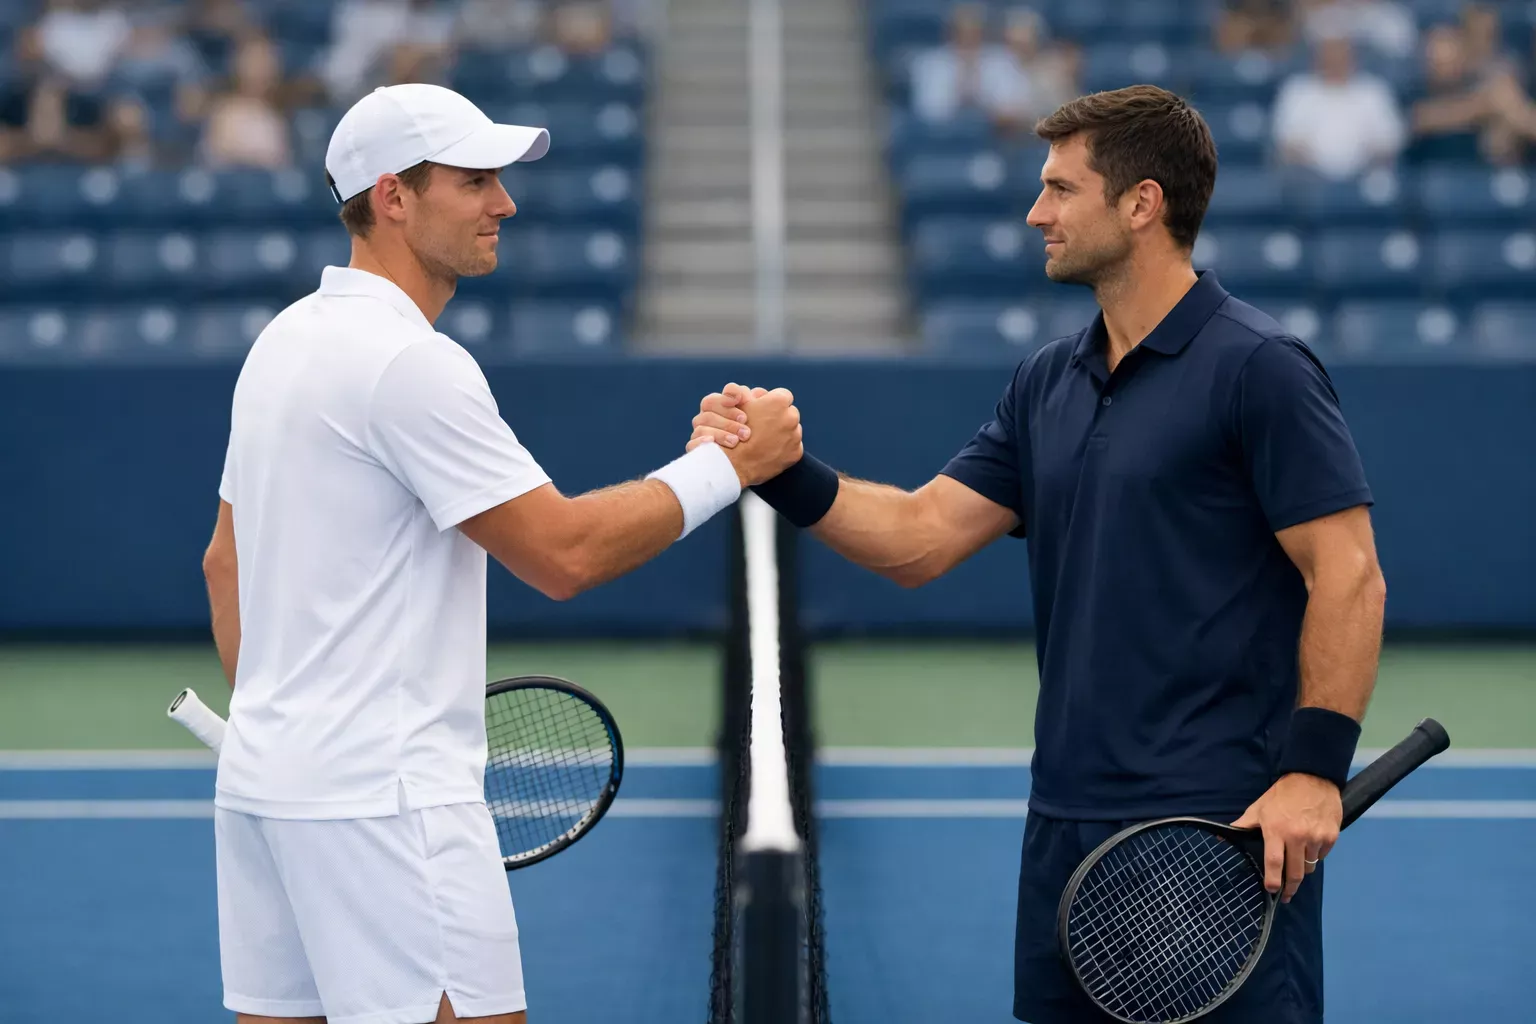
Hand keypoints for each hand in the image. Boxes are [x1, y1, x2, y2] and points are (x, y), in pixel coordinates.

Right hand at [688, 383, 769, 451]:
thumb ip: (760, 404)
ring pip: (701, 423)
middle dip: (728, 413)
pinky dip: (701, 441)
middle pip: (708, 405)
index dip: (727, 394)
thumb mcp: (763, 420)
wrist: (749, 470)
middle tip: (745, 421)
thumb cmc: (758, 441)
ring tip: (736, 440)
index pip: (720, 392)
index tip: (739, 399)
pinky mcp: (697, 451)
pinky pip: (691, 444)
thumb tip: (759, 394)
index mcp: (721, 408)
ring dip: (720, 430)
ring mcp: (700, 434)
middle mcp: (708, 418)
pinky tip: (712, 443)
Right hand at [717, 387, 801, 486]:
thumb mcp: (738, 405)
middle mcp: (791, 417)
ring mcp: (795, 436)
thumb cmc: (733, 430)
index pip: (783, 395)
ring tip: (766, 439)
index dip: (772, 402)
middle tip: (765, 426)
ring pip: (793, 430)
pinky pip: (793, 447)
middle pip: (790, 412)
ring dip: (783, 432)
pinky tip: (770, 450)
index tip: (765, 410)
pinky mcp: (796, 453)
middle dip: (780, 417)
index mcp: (779, 402)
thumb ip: (750, 394)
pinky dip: (785, 448)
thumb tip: (759, 393)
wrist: (734, 462)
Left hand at [1231, 773, 1341, 903]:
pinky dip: (1315, 856)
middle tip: (1287, 894)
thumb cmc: (1282, 795)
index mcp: (1276, 831)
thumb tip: (1223, 836)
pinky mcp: (1331, 836)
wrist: (1313, 778)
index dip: (1272, 880)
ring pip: (1310, 866)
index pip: (1274, 862)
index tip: (1271, 890)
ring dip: (1303, 869)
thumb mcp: (1259, 808)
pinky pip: (1322, 856)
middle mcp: (1297, 837)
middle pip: (1295, 872)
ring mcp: (1316, 838)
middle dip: (1290, 887)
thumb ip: (1243, 825)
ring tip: (1296, 866)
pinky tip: (1310, 848)